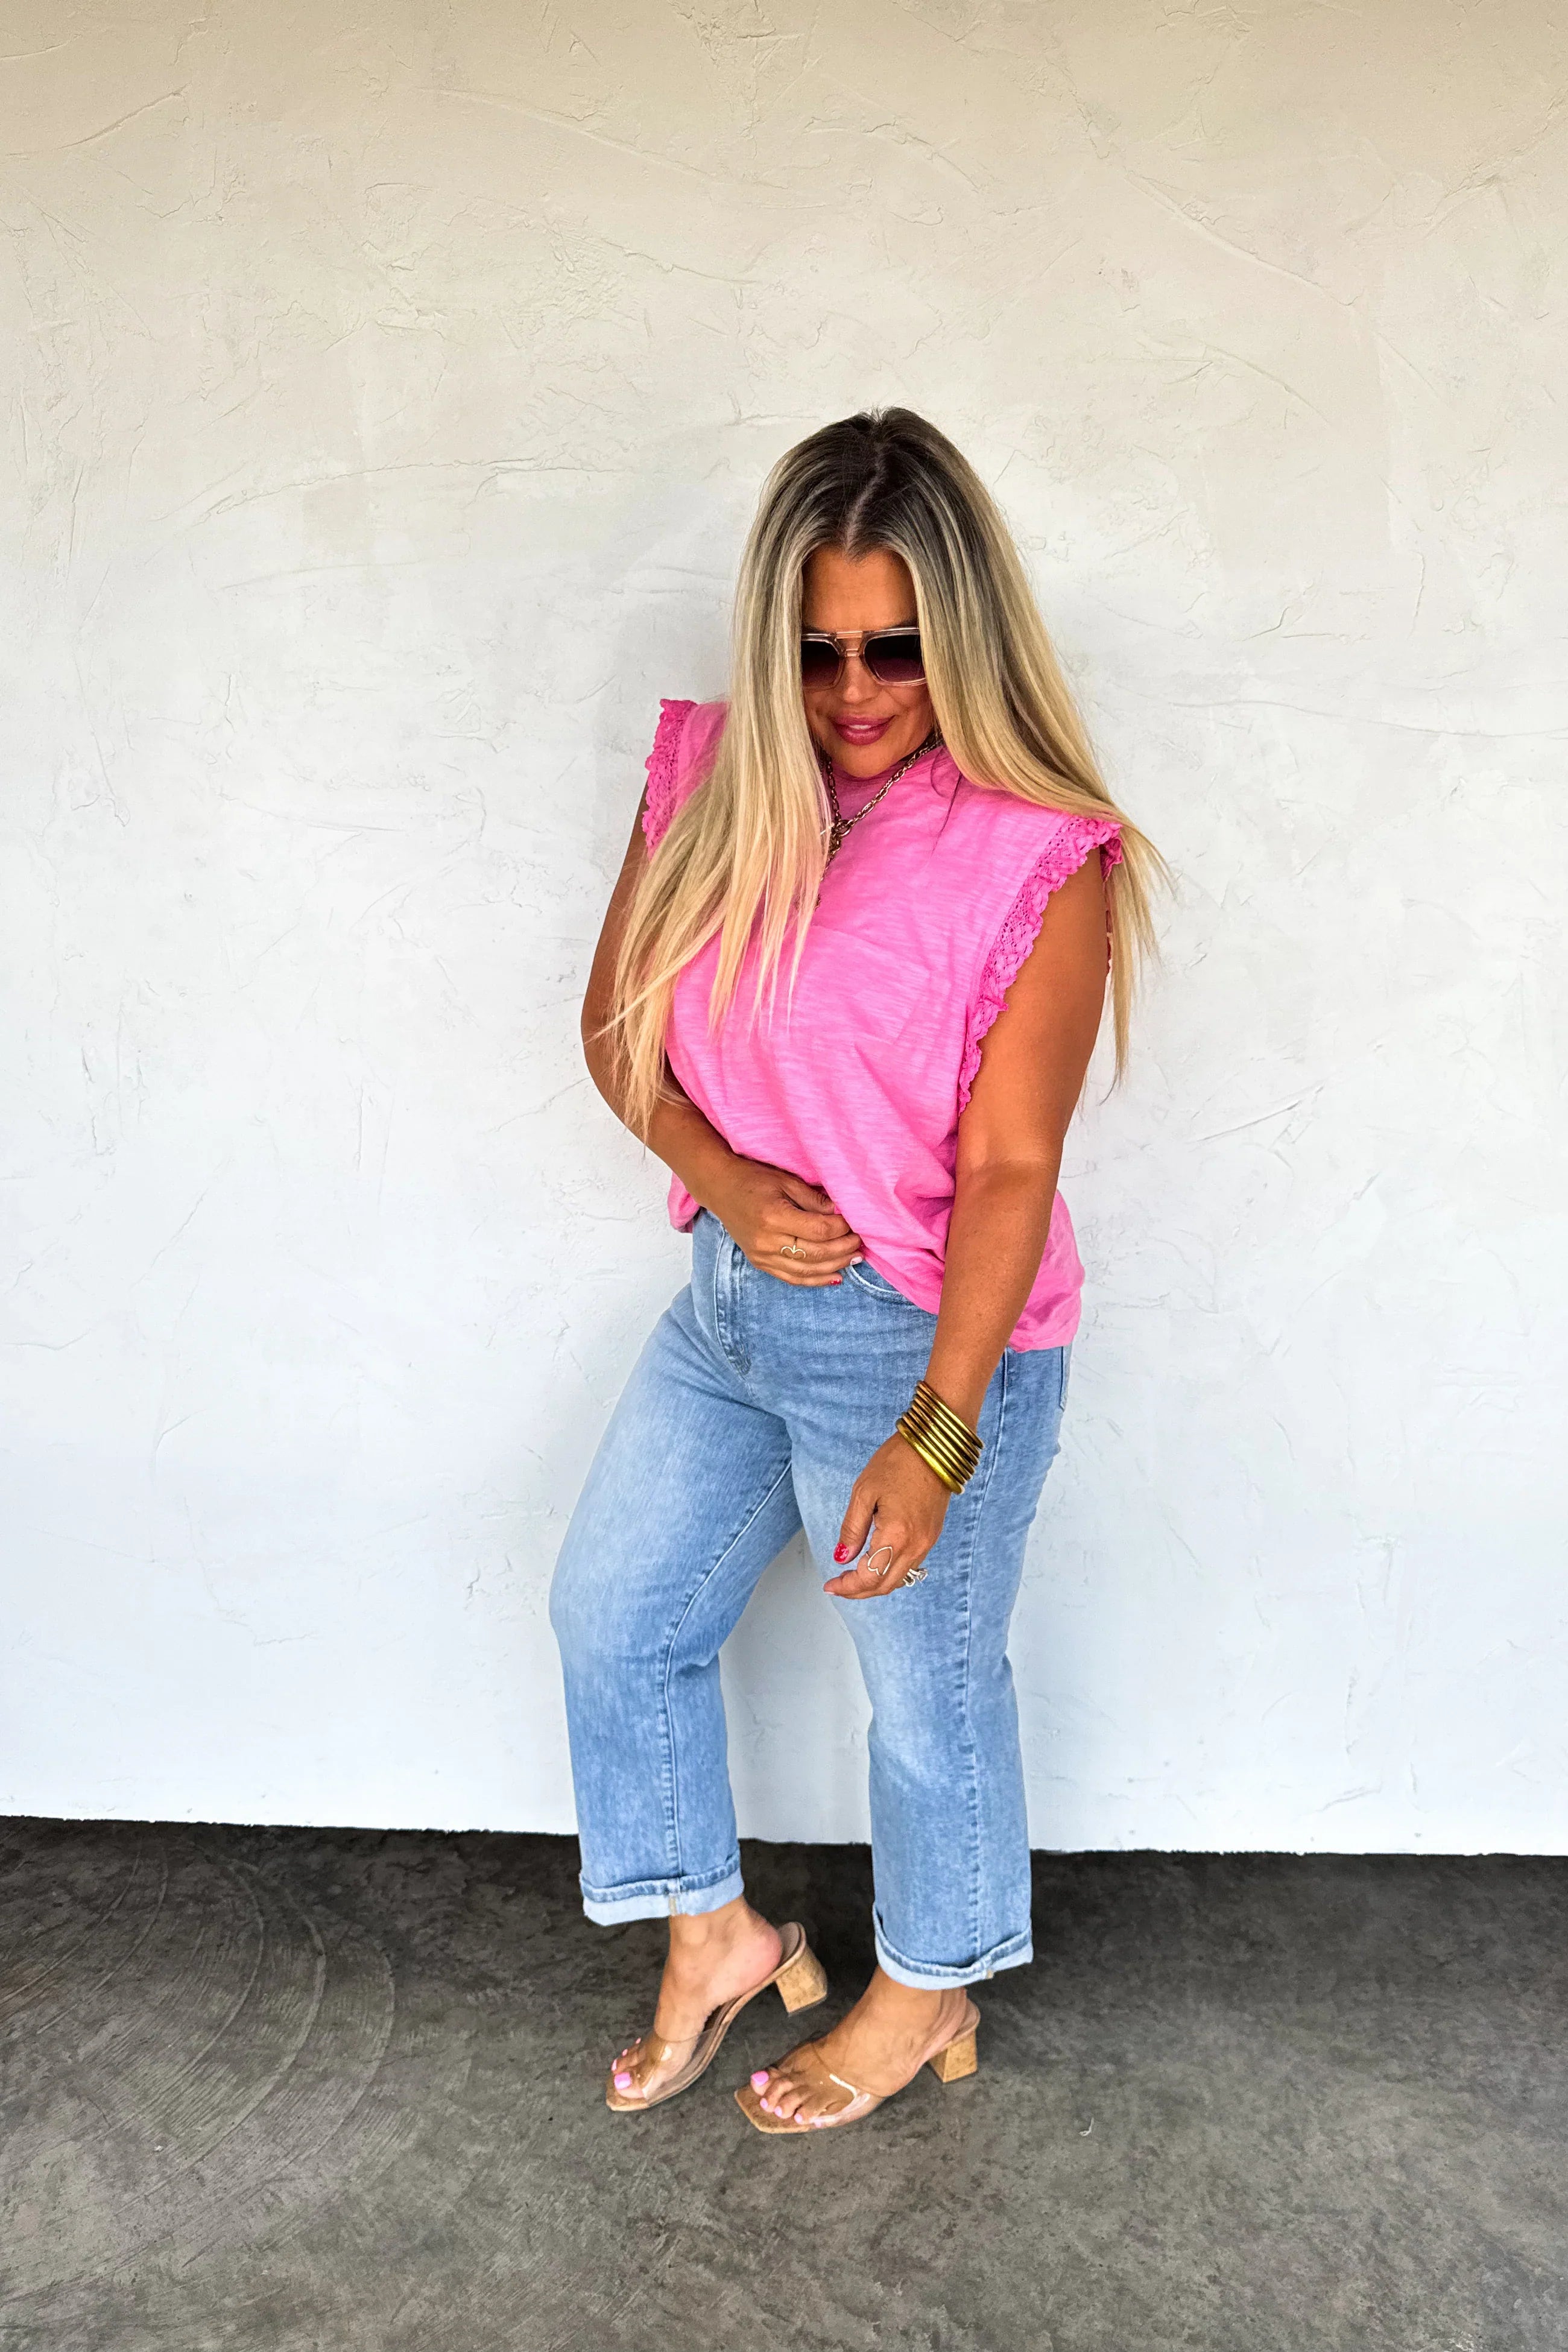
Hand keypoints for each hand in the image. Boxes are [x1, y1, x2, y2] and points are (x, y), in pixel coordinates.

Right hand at [705, 1156, 862, 1287]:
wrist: (720, 1188)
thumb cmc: (754, 1179)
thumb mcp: (787, 1181)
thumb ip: (815, 1200)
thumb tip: (842, 1214)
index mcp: (774, 1216)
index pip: (819, 1230)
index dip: (841, 1228)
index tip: (854, 1222)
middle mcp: (767, 1241)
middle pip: (816, 1253)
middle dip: (843, 1249)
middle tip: (861, 1242)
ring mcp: (762, 1255)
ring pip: (806, 1271)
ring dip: (835, 1266)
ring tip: (854, 1258)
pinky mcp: (759, 1262)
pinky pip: (792, 1278)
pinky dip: (815, 1280)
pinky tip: (835, 1276)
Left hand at [824, 1432, 950, 1598]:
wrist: (935, 1445)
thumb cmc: (899, 1462)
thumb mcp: (864, 1492)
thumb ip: (852, 1529)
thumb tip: (842, 1557)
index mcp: (897, 1535)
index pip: (869, 1577)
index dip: (848, 1587)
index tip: (831, 1585)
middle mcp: (916, 1545)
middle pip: (885, 1585)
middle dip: (859, 1590)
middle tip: (838, 1585)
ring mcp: (928, 1542)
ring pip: (899, 1579)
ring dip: (875, 1583)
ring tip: (853, 1576)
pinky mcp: (932, 1535)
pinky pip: (911, 1565)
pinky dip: (890, 1571)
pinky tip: (876, 1562)